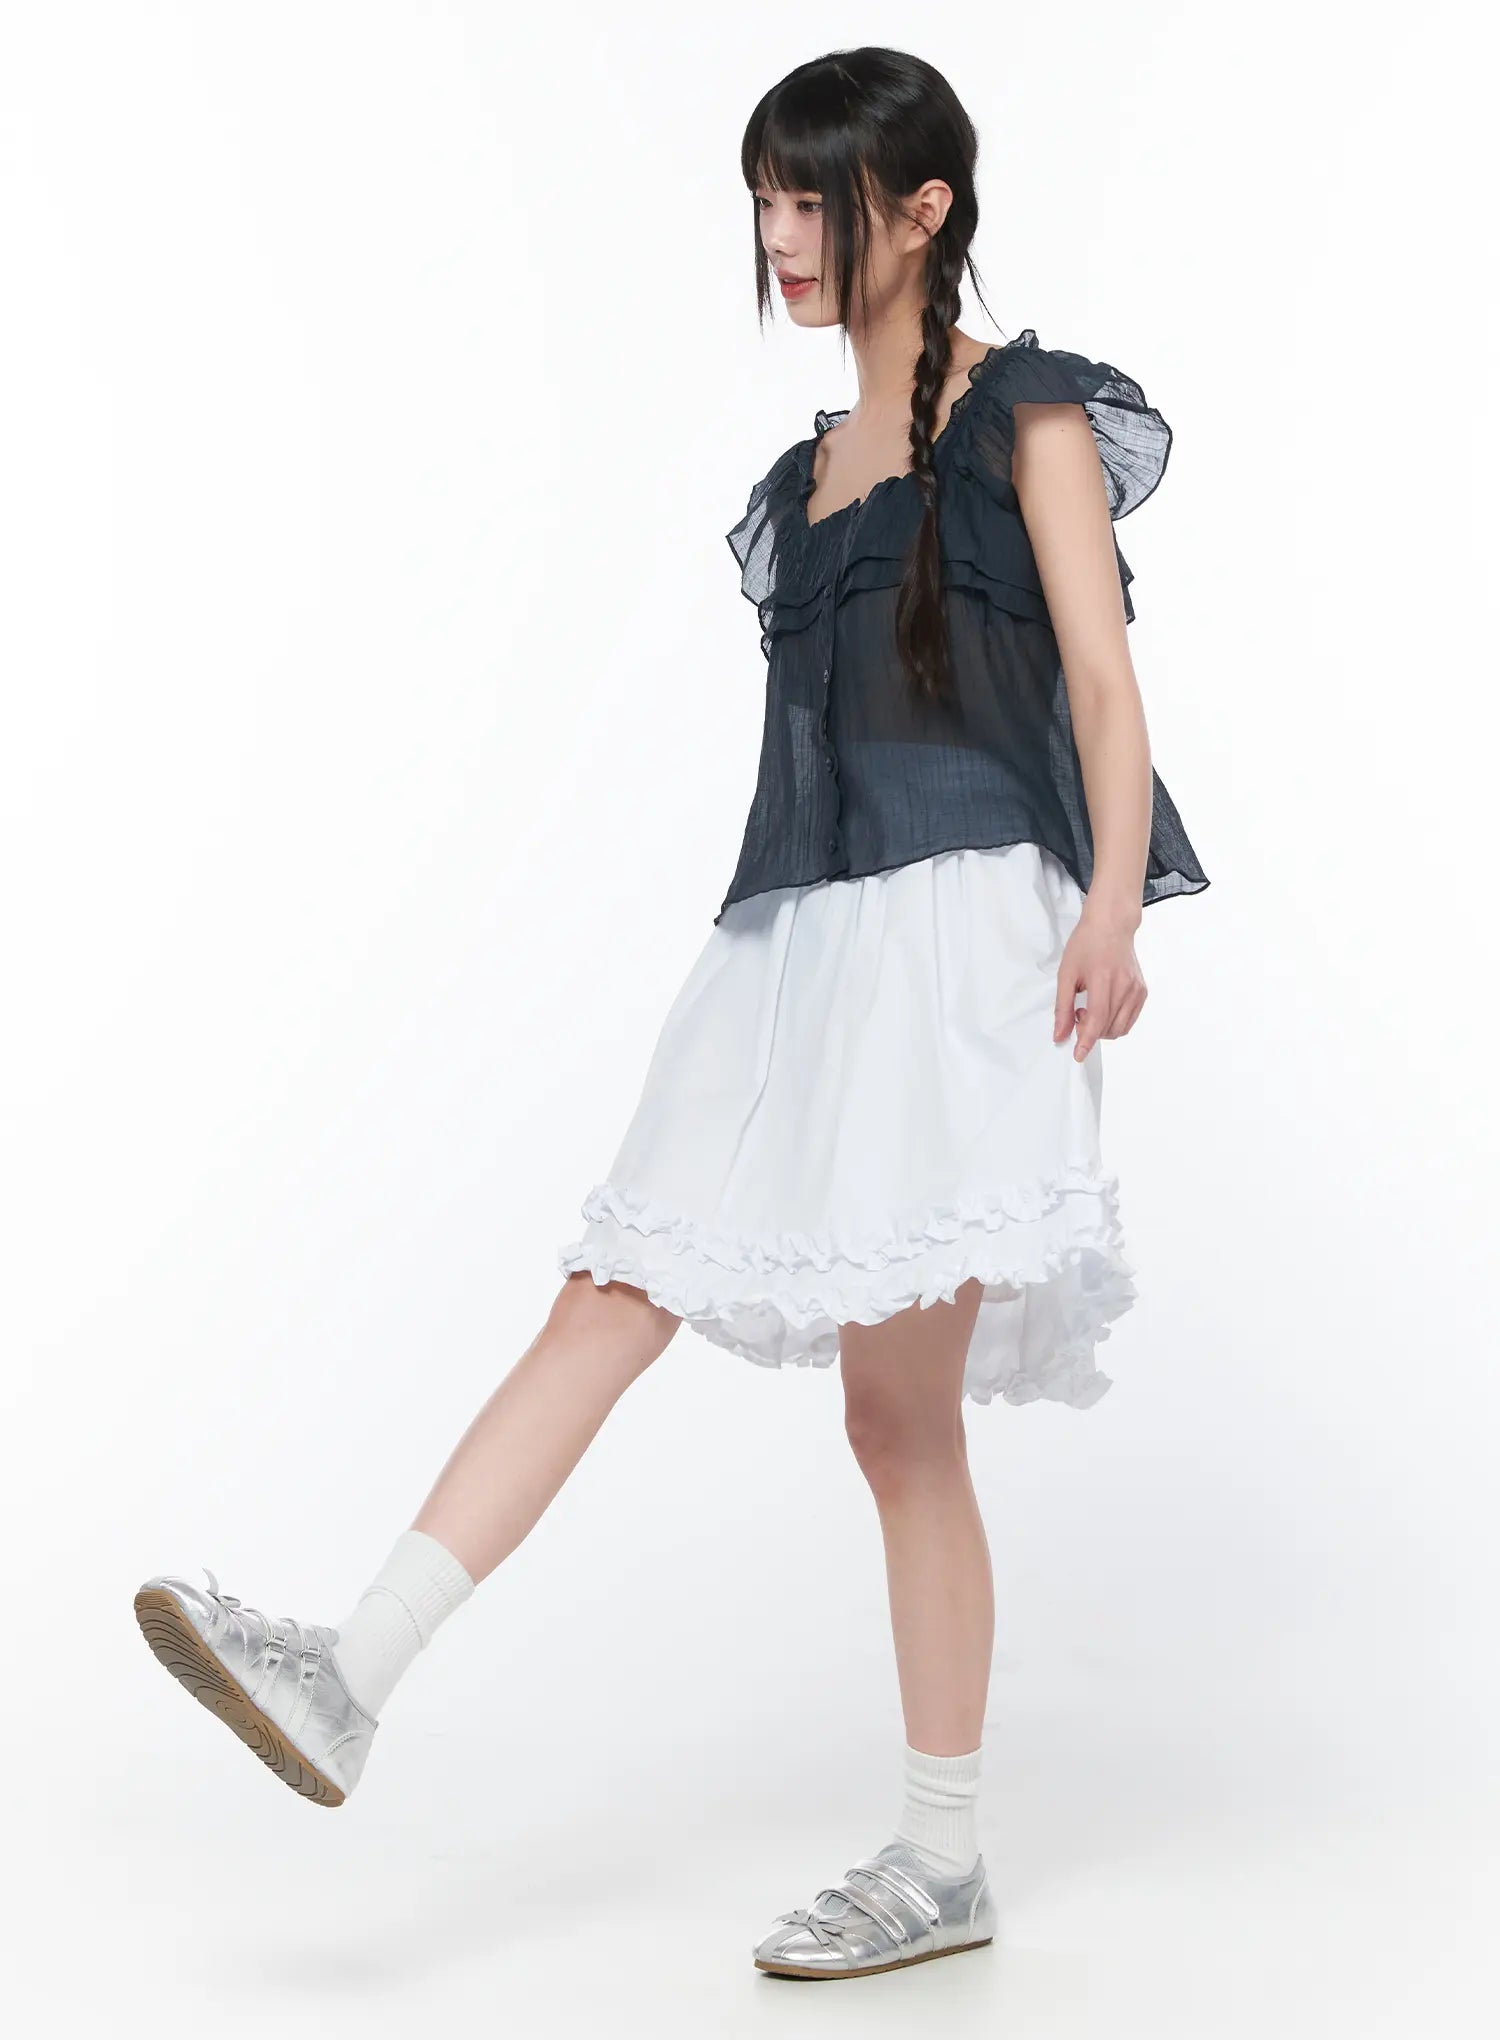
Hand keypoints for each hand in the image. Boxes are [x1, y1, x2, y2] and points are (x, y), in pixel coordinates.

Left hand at [1053, 907, 1148, 1060]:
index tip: (1078, 1055)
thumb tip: (1060, 1035)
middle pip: (1108, 1028)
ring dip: (1102, 1029)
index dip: (1086, 1041)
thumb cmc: (1086, 944)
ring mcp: (1137, 990)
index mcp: (1104, 980)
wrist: (1111, 925)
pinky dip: (1115, 1023)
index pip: (1096, 1020)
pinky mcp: (1142, 992)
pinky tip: (1103, 1008)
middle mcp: (1124, 986)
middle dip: (1090, 1032)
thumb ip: (1063, 1008)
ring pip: (1120, 1028)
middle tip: (1076, 1016)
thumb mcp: (1066, 974)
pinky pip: (1129, 1020)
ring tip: (1090, 1010)